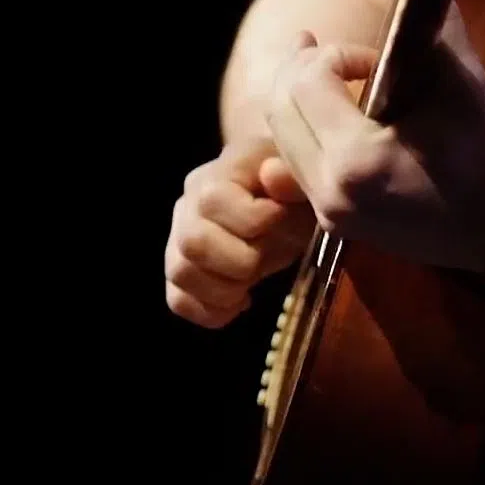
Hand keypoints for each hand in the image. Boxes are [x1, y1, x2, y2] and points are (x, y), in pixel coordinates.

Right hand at [164, 140, 315, 327]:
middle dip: (239, 262)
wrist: (284, 204)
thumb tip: (271, 174)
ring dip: (223, 290)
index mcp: (218, 173)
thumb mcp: (305, 181)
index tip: (280, 219)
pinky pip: (178, 300)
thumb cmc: (294, 190)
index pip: (212, 200)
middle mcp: (189, 203)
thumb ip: (294, 178)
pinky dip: (211, 311)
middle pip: (191, 242)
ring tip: (250, 281)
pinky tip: (240, 300)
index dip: (251, 219)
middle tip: (264, 257)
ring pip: (180, 274)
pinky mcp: (183, 270)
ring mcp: (179, 238)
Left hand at [263, 12, 484, 273]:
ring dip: (295, 96)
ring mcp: (326, 211)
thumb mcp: (463, 85)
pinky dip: (303, 129)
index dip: (336, 55)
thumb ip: (431, 29)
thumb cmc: (483, 156)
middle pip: (280, 107)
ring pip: (281, 135)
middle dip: (299, 67)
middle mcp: (329, 189)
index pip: (309, 82)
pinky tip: (322, 110)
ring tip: (314, 67)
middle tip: (318, 44)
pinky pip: (296, 163)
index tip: (373, 60)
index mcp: (357, 158)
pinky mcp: (331, 221)